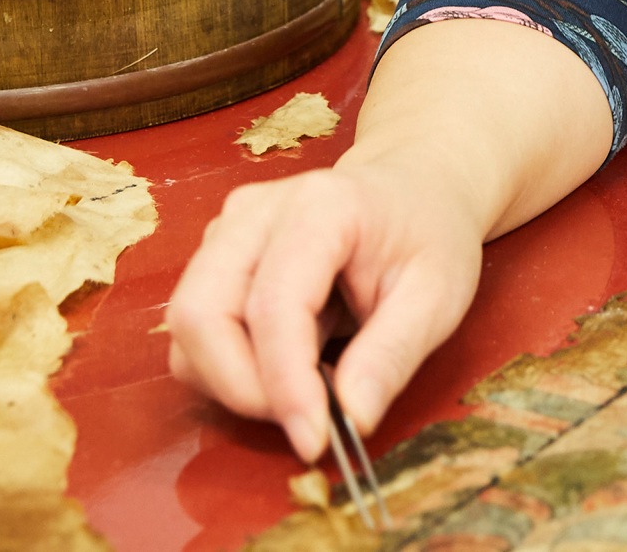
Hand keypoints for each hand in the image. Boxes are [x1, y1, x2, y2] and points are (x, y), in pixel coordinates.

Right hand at [166, 152, 487, 461]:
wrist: (413, 186)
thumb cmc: (428, 233)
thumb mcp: (438, 296)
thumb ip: (393, 355)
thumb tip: (353, 419)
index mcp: (320, 207)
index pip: (274, 305)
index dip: (285, 383)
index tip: (313, 439)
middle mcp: (256, 212)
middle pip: (200, 314)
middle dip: (242, 387)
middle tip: (306, 417)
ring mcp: (227, 230)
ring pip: (188, 326)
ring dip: (233, 379)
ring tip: (308, 379)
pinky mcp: (216, 254)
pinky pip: (196, 327)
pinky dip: (230, 365)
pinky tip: (290, 357)